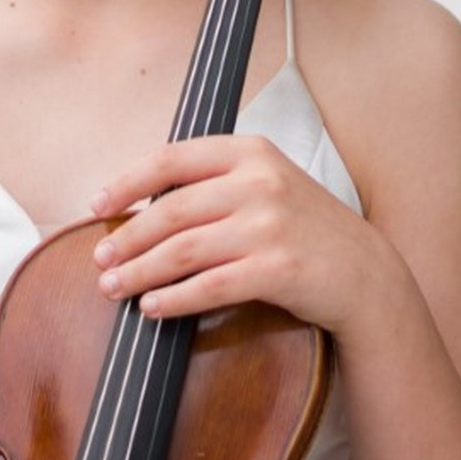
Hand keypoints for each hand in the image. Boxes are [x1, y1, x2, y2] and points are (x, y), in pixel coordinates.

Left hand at [91, 134, 377, 331]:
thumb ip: (212, 184)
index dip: (126, 183)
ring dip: (140, 272)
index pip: (170, 160)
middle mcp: (259, 183)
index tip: (97, 205)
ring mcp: (270, 226)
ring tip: (115, 287)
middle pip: (170, 211)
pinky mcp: (278, 269)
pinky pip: (210, 285)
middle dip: (127, 238)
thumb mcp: (265, 185)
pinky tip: (153, 307)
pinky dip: (174, 298)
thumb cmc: (303, 229)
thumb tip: (138, 204)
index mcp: (249, 153)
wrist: (363, 271)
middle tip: (101, 260)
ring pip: (184, 250)